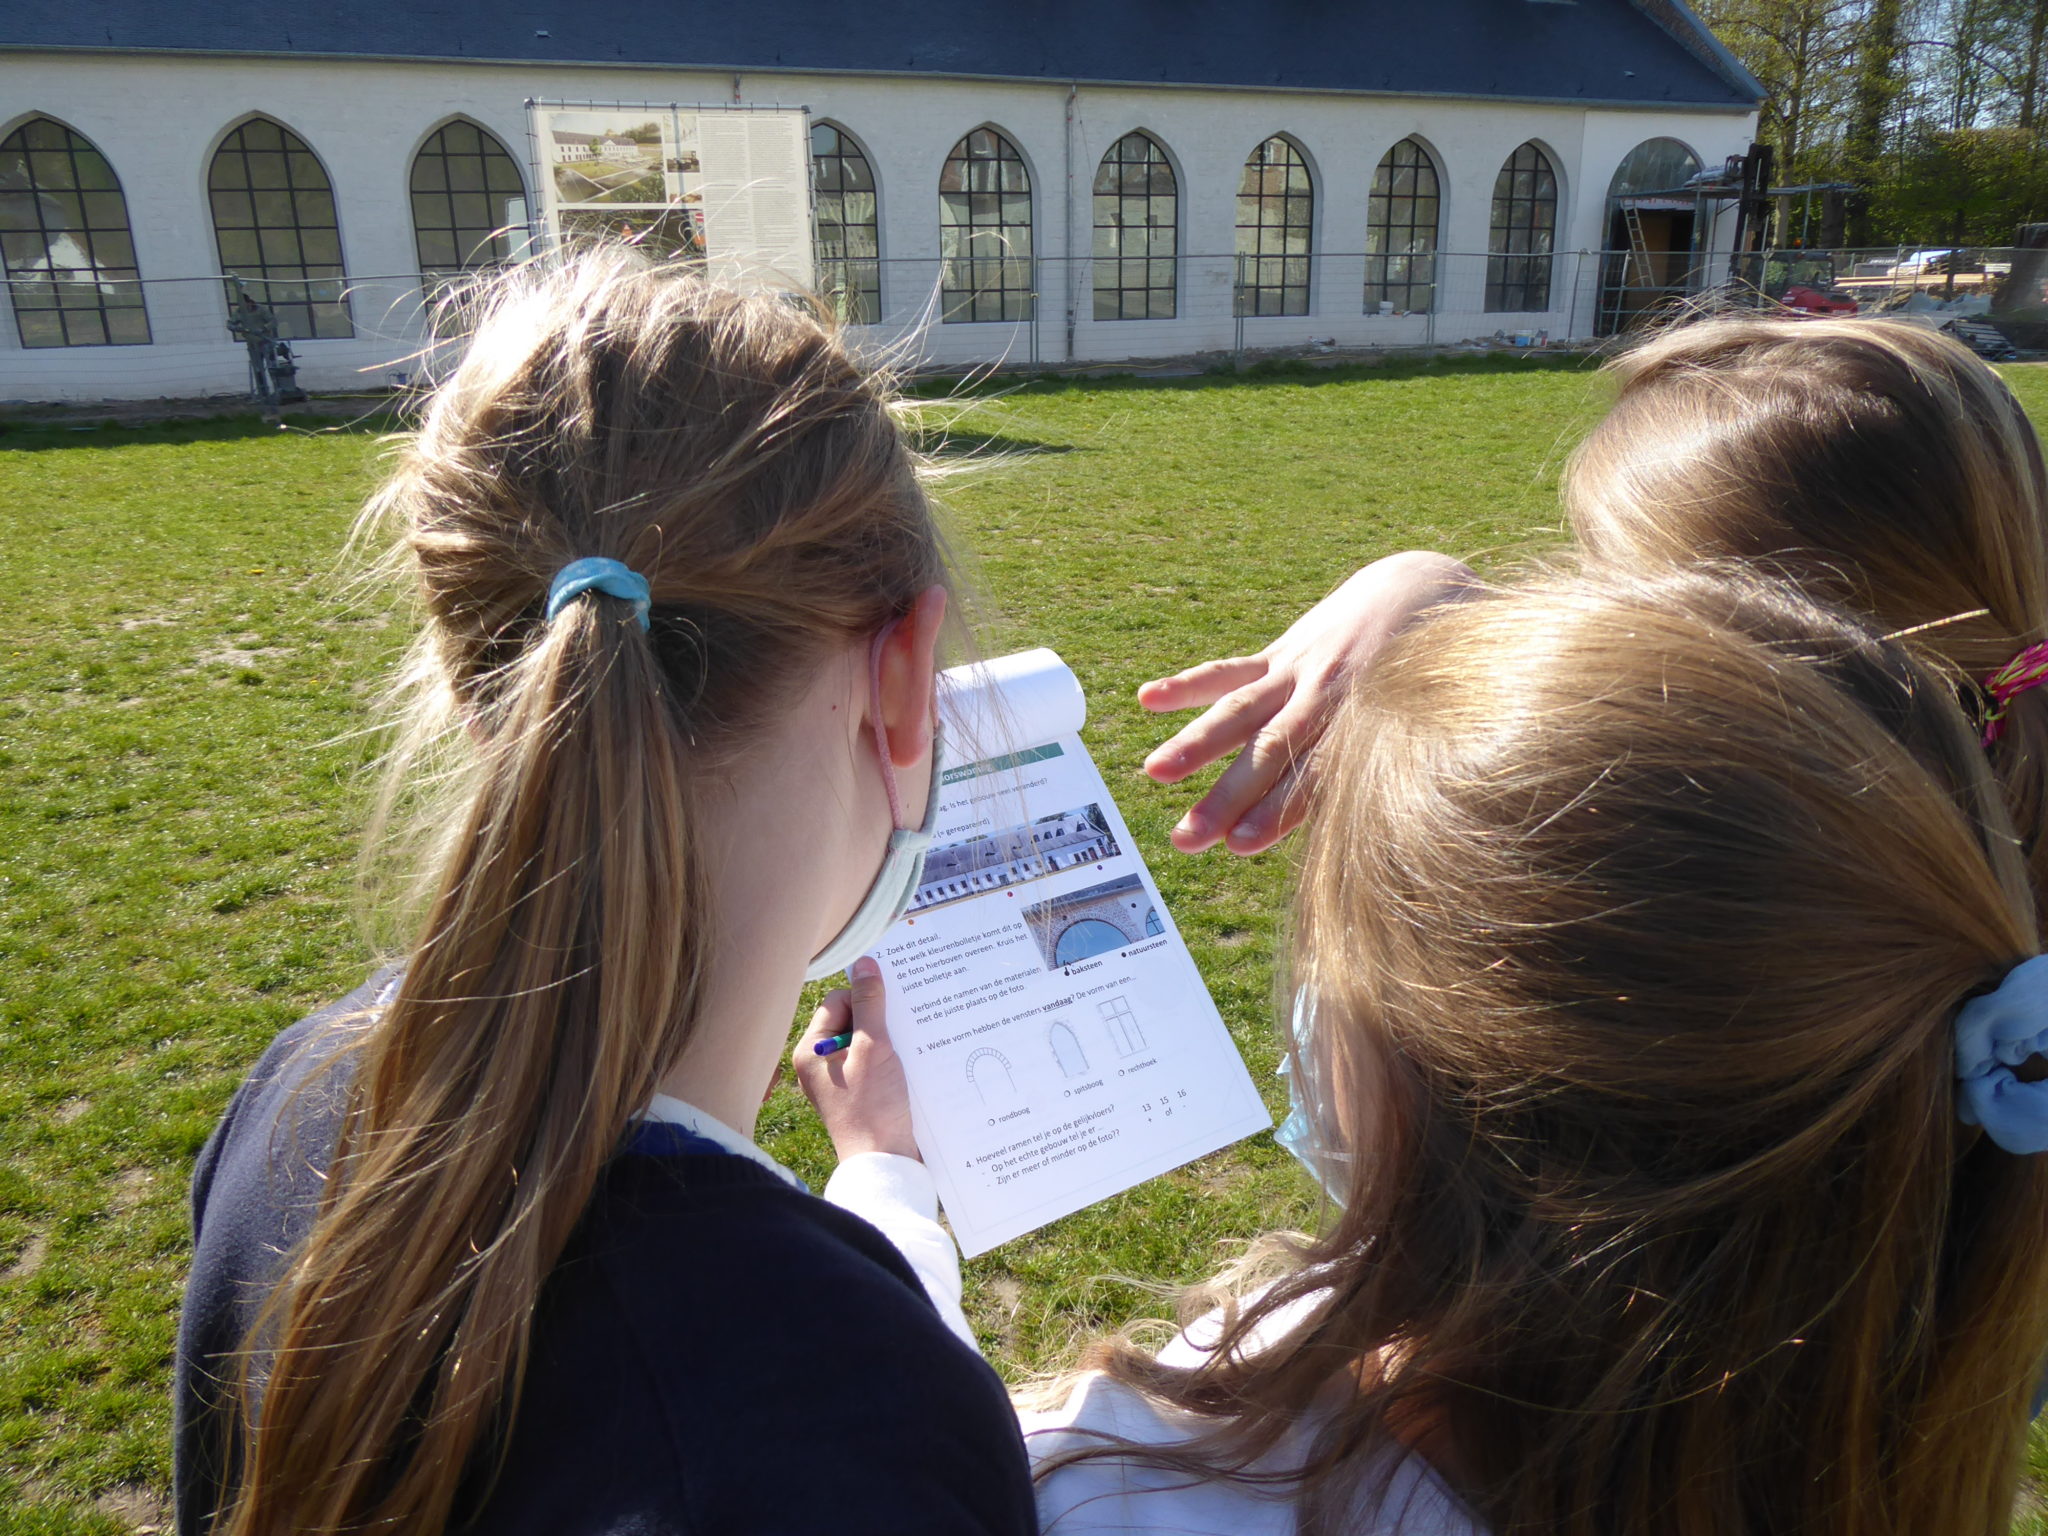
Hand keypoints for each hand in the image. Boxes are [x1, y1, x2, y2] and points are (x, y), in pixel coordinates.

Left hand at [794, 957, 920, 1161]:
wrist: (884, 1163)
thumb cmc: (873, 1108)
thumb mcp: (874, 1048)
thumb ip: (870, 1003)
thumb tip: (866, 963)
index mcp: (811, 1050)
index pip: (837, 1002)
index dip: (865, 1001)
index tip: (889, 1014)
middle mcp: (819, 1064)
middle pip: (853, 1020)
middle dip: (880, 1021)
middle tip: (901, 1030)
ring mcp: (839, 1081)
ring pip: (866, 1042)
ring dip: (888, 1041)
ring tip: (907, 1050)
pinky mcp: (858, 1095)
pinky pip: (874, 1064)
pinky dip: (891, 1061)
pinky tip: (909, 1067)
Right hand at [1140, 550, 1478, 854]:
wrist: (1419, 589)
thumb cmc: (1427, 680)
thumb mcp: (1420, 728)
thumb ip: (1381, 773)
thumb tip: (1359, 840)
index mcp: (1364, 725)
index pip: (1313, 776)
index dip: (1275, 811)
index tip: (1238, 845)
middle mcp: (1326, 698)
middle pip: (1268, 752)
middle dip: (1225, 797)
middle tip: (1184, 838)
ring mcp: (1299, 673)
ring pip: (1242, 711)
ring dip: (1196, 743)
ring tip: (1155, 771)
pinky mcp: (1282, 653)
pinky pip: (1232, 669)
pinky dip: (1189, 684)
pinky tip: (1148, 698)